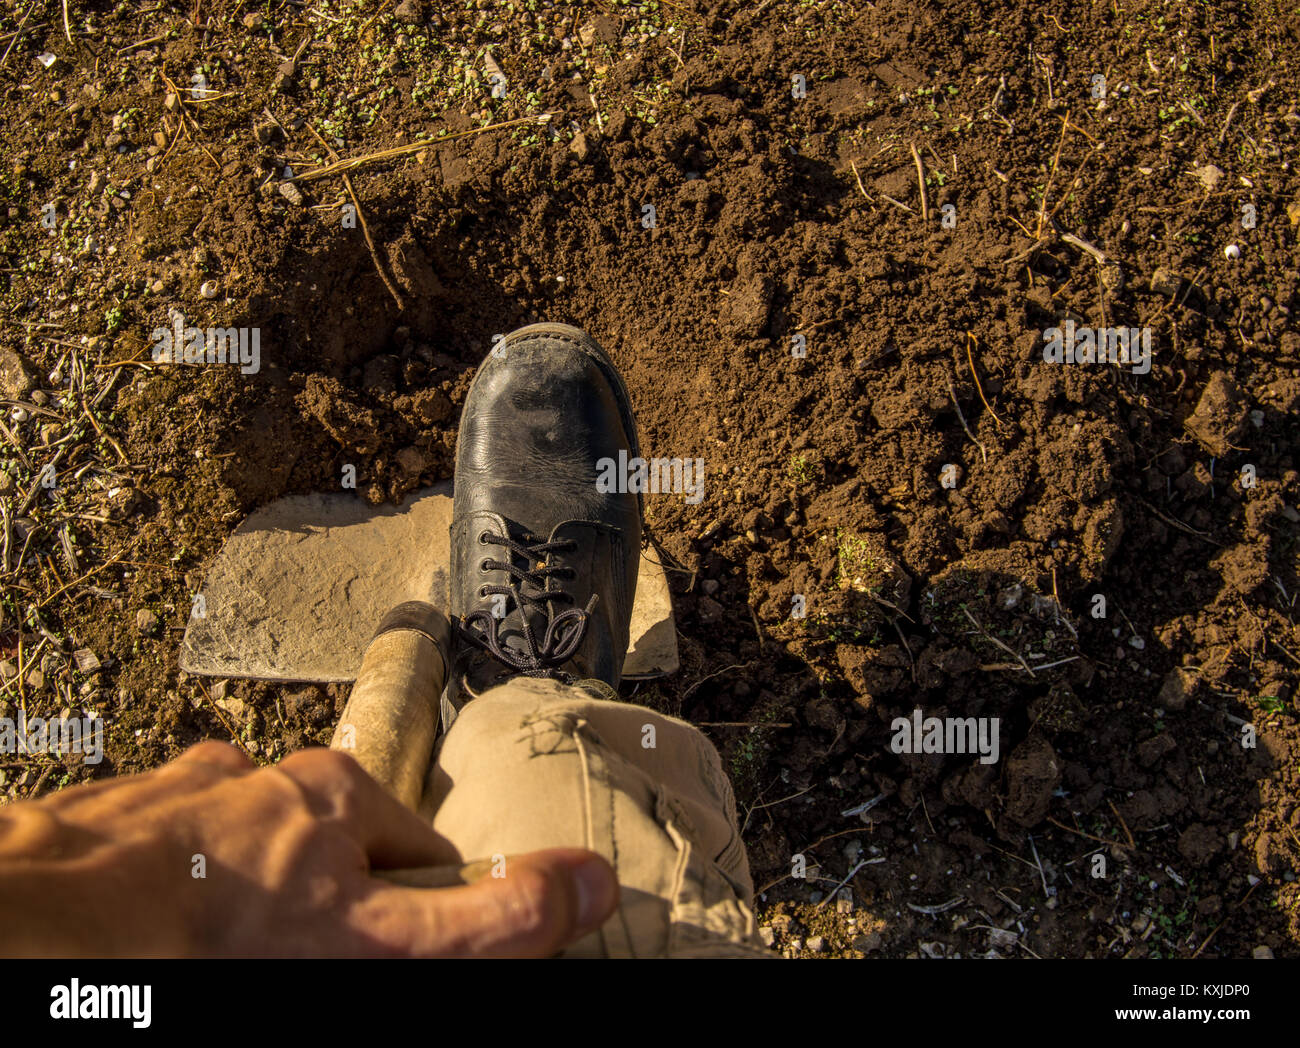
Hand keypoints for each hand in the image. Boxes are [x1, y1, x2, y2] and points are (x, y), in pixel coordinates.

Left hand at [0, 741, 617, 956]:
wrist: (64, 920)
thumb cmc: (227, 926)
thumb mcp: (382, 938)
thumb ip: (488, 920)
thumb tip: (594, 882)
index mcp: (342, 792)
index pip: (424, 849)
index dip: (427, 907)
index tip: (409, 945)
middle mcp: (269, 774)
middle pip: (338, 842)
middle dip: (340, 893)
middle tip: (319, 951)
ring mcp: (193, 791)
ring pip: (256, 842)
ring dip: (259, 885)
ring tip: (240, 938)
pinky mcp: (126, 817)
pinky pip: (178, 848)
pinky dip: (185, 881)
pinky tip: (174, 922)